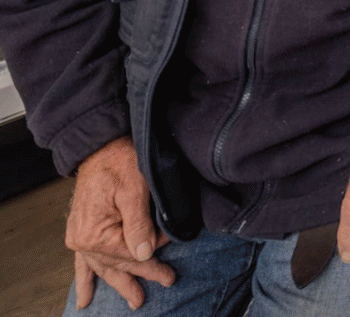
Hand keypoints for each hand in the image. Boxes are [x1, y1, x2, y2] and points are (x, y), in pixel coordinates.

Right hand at [66, 136, 173, 309]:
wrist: (101, 146)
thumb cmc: (120, 161)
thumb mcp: (135, 190)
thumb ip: (139, 225)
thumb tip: (145, 254)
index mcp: (95, 234)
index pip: (130, 255)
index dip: (153, 253)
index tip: (172, 245)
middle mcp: (82, 240)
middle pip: (118, 264)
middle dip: (142, 276)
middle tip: (167, 281)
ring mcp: (80, 237)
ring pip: (103, 267)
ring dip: (119, 282)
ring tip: (134, 301)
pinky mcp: (82, 230)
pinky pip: (83, 262)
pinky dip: (86, 278)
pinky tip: (85, 297)